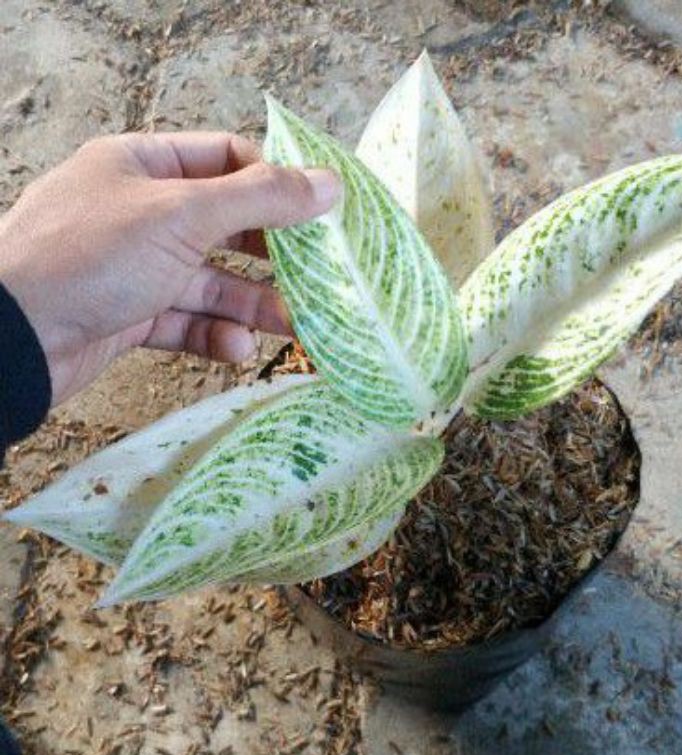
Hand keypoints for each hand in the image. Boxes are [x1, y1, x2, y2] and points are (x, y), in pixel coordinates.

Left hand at [0, 132, 339, 405]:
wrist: (12, 338)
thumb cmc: (88, 256)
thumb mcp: (182, 216)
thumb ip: (259, 200)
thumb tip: (329, 183)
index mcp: (144, 165)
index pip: (226, 159)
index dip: (274, 182)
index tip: (317, 212)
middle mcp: (140, 212)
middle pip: (225, 225)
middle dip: (271, 254)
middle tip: (317, 274)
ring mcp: (134, 266)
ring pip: (210, 280)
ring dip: (252, 303)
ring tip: (292, 324)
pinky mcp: (130, 315)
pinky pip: (185, 320)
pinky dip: (214, 334)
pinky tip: (236, 347)